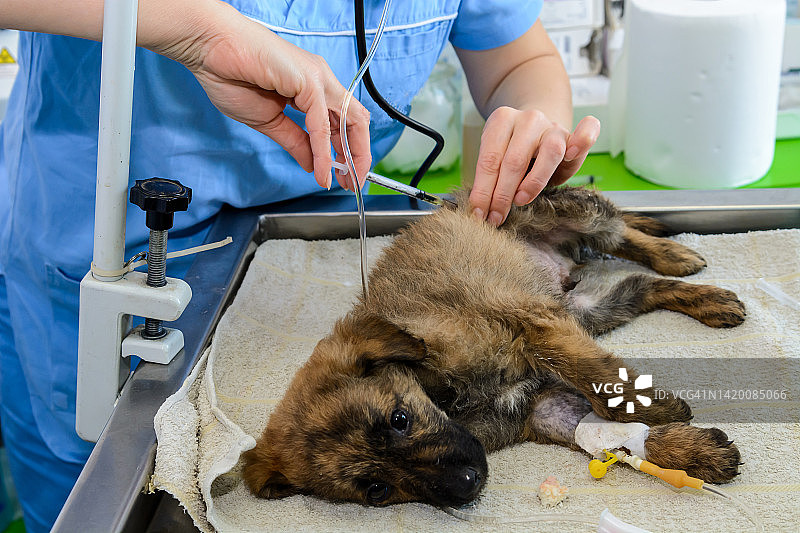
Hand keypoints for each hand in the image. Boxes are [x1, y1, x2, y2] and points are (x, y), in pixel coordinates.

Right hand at [165, 4, 371, 188]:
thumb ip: (295, 142)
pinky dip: (323, 151)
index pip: (344, 123)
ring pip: (349, 120)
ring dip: (350, 155)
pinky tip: (322, 170)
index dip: (348, 152)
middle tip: (353, 184)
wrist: (209, 48)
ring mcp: (317, 78)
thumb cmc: (231, 74)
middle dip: (359, 155)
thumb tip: (313, 165)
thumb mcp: (270, 121)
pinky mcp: (308, 80)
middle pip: (356, 121)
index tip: (344, 177)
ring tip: (345, 181)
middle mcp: (321, 81)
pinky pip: (321, 123)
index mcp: (313, 88)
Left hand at [470, 107, 599, 225]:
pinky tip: (573, 153)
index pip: (489, 160)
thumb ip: (489, 179)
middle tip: (495, 217)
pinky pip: (586, 131)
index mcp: (501, 120)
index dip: (483, 191)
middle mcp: (528, 119)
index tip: (478, 214)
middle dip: (502, 194)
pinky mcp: (571, 136)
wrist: (535, 131)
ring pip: (549, 153)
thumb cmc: (511, 152)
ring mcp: (551, 126)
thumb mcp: (496, 160)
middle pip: (514, 160)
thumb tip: (479, 211)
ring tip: (521, 200)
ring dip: (534, 182)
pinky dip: (583, 139)